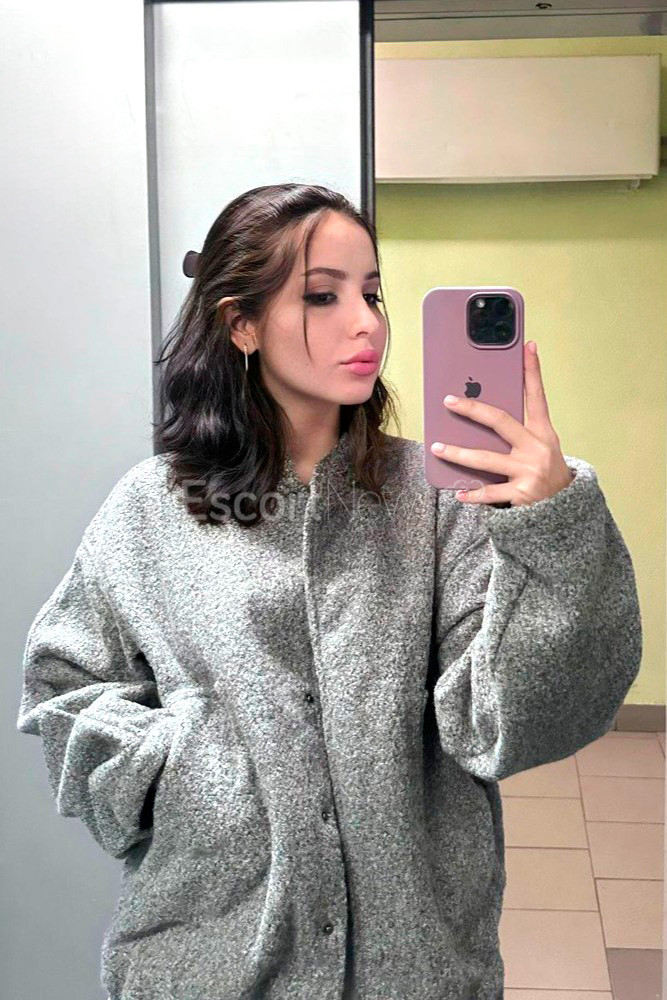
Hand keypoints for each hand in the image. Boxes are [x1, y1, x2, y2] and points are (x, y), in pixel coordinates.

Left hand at [430, 341, 573, 506]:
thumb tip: (482, 414)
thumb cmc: (544, 470)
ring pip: (486, 459)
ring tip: (437, 448)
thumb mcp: (541, 446)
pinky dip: (473, 494)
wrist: (564, 509)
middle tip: (449, 401)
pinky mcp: (522, 494)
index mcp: (542, 432)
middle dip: (472, 409)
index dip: (532, 371)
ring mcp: (529, 471)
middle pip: (500, 421)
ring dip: (458, 454)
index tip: (528, 346)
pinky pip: (490, 493)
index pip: (536, 396)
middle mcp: (536, 448)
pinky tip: (459, 492)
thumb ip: (518, 430)